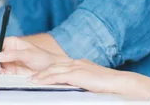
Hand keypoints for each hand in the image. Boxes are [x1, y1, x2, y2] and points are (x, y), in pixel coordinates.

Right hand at [0, 37, 68, 74]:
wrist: (50, 68)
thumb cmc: (42, 57)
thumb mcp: (28, 54)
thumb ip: (13, 54)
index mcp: (11, 42)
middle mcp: (8, 51)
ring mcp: (8, 61)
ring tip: (1, 72)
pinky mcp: (10, 70)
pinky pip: (0, 72)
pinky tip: (5, 75)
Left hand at [31, 59, 149, 98]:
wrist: (119, 83)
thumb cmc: (108, 85)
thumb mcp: (91, 81)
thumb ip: (81, 81)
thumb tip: (76, 86)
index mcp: (79, 64)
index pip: (59, 65)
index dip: (46, 69)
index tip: (37, 73)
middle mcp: (76, 63)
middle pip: (52, 65)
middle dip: (39, 70)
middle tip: (30, 76)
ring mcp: (76, 67)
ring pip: (52, 70)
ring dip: (39, 75)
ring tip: (30, 80)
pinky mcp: (77, 75)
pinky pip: (57, 76)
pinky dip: (46, 79)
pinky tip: (39, 82)